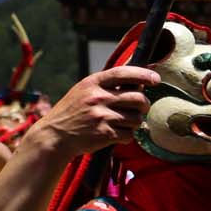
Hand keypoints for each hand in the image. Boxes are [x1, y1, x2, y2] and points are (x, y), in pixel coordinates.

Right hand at [26, 66, 157, 156]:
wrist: (55, 136)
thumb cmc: (73, 112)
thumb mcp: (84, 91)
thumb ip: (107, 85)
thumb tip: (139, 80)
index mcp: (93, 83)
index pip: (123, 73)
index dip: (143, 74)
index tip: (156, 78)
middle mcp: (98, 98)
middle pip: (139, 98)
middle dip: (144, 104)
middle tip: (140, 108)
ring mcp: (102, 116)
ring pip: (137, 119)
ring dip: (135, 123)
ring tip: (123, 123)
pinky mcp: (105, 134)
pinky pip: (130, 135)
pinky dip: (127, 136)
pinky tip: (116, 134)